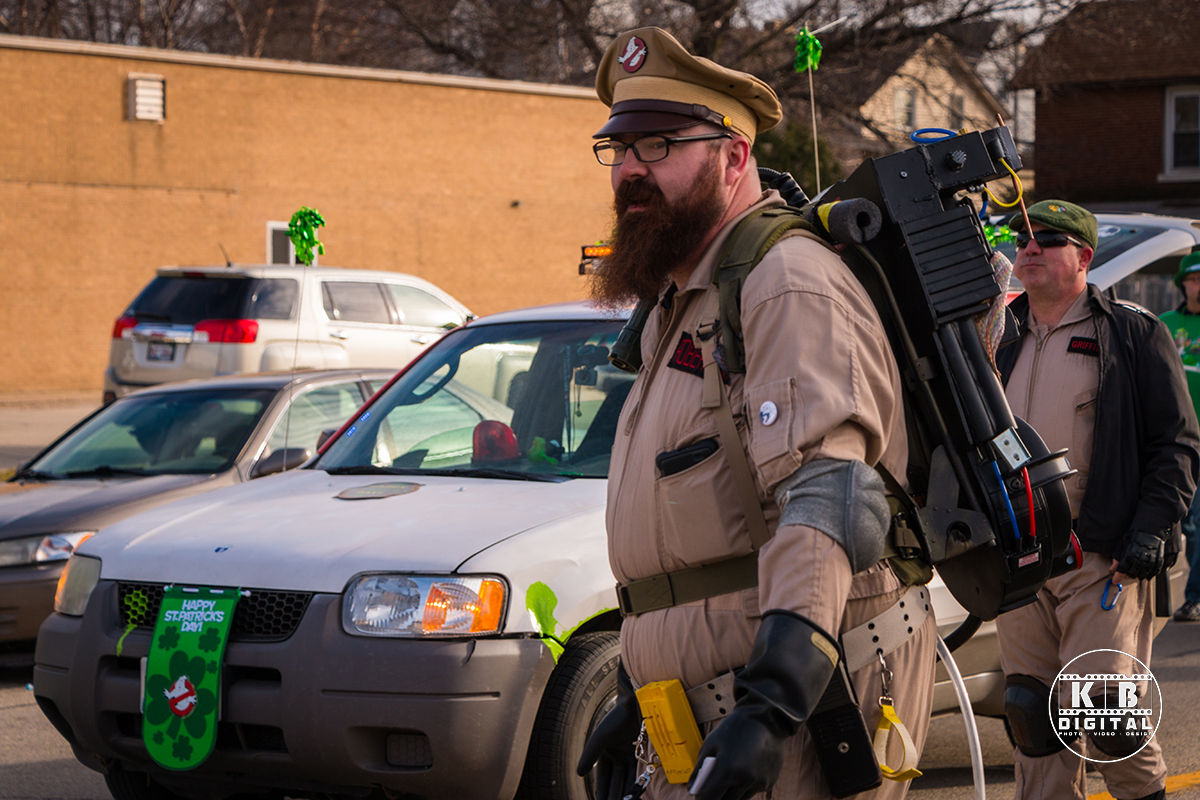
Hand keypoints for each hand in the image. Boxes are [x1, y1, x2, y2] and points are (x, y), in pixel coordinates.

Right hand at [577, 663, 640, 799]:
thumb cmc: (615, 718)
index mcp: (604, 751)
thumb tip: (579, 774)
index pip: (602, 776)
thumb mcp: (599, 738)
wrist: (635, 703)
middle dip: (613, 794)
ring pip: (626, 777)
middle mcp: (616, 754)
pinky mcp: (640, 751)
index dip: (602, 790)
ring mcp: (628, 753)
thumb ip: (589, 756)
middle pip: (615, 780)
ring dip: (624, 791)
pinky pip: (637, 771)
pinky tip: (635, 792)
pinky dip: (636, 782)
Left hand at [687, 709, 785, 799]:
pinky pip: (752, 791)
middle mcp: (744, 779)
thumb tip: (692, 788)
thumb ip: (699, 768)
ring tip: (730, 772)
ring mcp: (759, 782)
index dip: (701, 798)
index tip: (699, 794)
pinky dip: (745, 786)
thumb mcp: (711, 743)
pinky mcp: (769, 782)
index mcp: (727, 768)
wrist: (766, 719)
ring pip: (738, 799)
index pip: (709, 797)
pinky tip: (746, 768)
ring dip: (731, 792)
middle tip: (713, 785)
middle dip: (716, 796)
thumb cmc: (735, 728)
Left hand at [1111, 530, 1165, 580]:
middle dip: (1126, 576)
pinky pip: (1152, 573)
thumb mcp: (1121, 545)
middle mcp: (1139, 560)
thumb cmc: (1133, 537)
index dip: (1117, 577)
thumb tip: (1112, 569)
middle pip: (1131, 574)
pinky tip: (1143, 574)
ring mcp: (1150, 562)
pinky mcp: (1158, 562)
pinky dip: (1147, 576)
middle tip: (1124, 574)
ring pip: (1142, 575)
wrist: (1149, 530)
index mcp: (1129, 556)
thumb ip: (1116, 558)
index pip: (1122, 571)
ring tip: (1133, 573)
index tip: (1114, 581)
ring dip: (1136, 576)